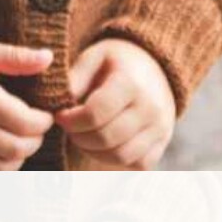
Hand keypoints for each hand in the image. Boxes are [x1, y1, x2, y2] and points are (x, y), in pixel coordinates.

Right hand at [0, 38, 54, 169]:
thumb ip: (17, 57)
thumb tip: (49, 58)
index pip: (24, 123)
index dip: (43, 123)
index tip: (47, 116)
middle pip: (14, 149)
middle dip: (34, 141)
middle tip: (37, 131)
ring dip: (17, 159)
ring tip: (22, 143)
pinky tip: (1, 155)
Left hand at [54, 38, 174, 169]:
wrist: (155, 66)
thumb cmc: (118, 62)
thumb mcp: (96, 56)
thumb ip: (76, 77)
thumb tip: (59, 103)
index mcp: (131, 82)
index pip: (95, 113)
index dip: (71, 120)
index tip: (60, 116)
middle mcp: (150, 107)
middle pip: (106, 138)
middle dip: (79, 137)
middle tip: (69, 128)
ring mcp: (159, 128)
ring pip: (120, 156)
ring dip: (94, 152)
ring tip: (83, 136)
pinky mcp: (162, 143)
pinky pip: (136, 164)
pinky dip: (115, 160)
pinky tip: (103, 145)